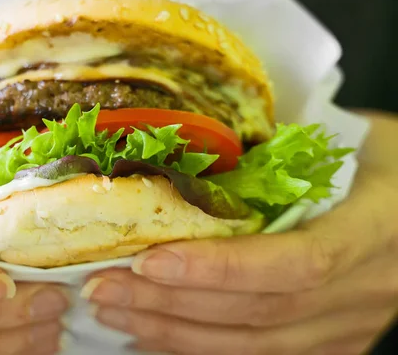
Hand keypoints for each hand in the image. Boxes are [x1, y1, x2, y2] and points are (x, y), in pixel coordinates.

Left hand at [82, 112, 397, 354]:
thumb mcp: (343, 139)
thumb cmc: (383, 157)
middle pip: (262, 314)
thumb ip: (280, 151)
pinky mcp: (338, 339)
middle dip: (174, 305)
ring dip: (177, 333)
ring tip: (115, 312)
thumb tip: (191, 148)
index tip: (150, 259)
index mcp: (374, 226)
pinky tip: (157, 333)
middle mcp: (367, 288)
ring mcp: (354, 323)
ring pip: (259, 347)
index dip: (221, 269)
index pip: (296, 263)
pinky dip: (204, 347)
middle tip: (103, 286)